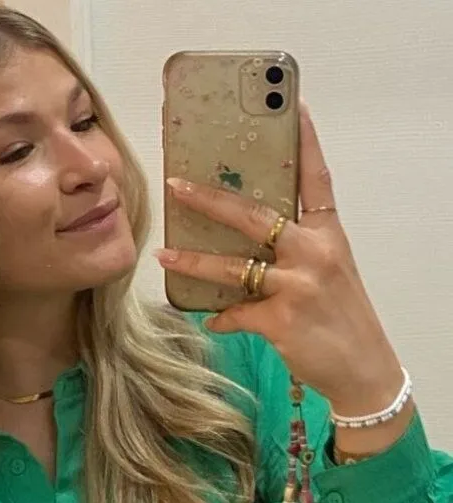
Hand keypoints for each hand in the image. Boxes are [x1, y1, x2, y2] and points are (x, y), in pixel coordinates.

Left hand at [154, 99, 405, 419]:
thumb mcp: (330, 274)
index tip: (292, 106)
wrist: (364, 369)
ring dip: (194, 261)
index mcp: (330, 235)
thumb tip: (247, 250)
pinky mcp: (282, 320)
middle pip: (255, 215)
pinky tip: (211, 320)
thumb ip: (297, 253)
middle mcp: (315, 252)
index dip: (306, 141)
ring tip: (164, 254)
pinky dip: (221, 318)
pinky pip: (236, 314)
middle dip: (210, 199)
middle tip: (176, 184)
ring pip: (234, 266)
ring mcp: (298, 285)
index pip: (317, 179)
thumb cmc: (342, 320)